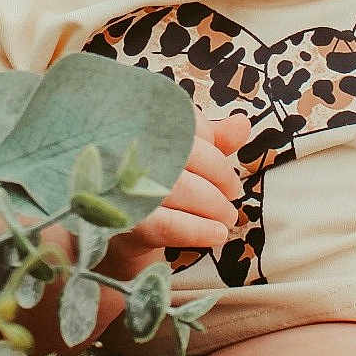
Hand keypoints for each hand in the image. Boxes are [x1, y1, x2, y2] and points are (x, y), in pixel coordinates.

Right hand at [103, 110, 251, 274]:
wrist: (114, 229)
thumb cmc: (152, 181)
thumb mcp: (182, 156)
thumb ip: (211, 139)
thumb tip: (242, 124)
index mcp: (138, 124)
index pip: (184, 122)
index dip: (210, 140)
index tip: (221, 159)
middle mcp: (125, 148)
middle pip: (186, 153)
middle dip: (219, 174)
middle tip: (233, 192)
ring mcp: (122, 184)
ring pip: (181, 189)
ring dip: (214, 205)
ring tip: (228, 216)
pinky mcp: (124, 220)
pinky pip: (168, 224)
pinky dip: (198, 229)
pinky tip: (217, 234)